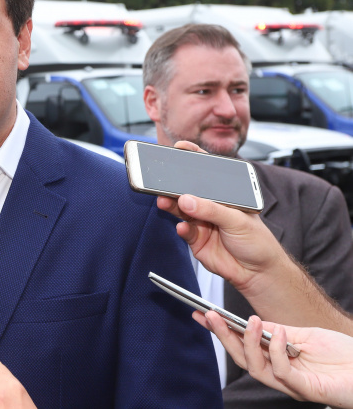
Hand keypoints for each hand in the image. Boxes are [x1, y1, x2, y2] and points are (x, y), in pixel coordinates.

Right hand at [155, 141, 284, 290]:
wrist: (258, 273)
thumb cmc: (258, 242)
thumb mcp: (238, 220)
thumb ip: (211, 209)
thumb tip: (187, 200)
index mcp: (227, 195)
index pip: (209, 172)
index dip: (194, 158)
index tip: (180, 148)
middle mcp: (212, 206)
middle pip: (190, 190)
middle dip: (175, 185)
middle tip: (162, 182)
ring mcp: (202, 221)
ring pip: (182, 209)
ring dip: (172, 205)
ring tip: (164, 202)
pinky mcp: (195, 238)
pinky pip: (183, 230)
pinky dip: (182, 228)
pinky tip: (184, 228)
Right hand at [199, 311, 352, 405]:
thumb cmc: (344, 355)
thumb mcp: (306, 335)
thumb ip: (279, 331)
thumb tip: (253, 321)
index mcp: (276, 359)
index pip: (241, 345)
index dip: (220, 330)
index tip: (201, 313)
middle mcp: (279, 374)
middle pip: (241, 358)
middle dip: (224, 336)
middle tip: (211, 316)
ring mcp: (291, 383)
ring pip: (256, 368)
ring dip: (249, 343)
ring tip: (251, 321)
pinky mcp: (306, 389)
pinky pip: (282, 372)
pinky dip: (278, 351)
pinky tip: (281, 334)